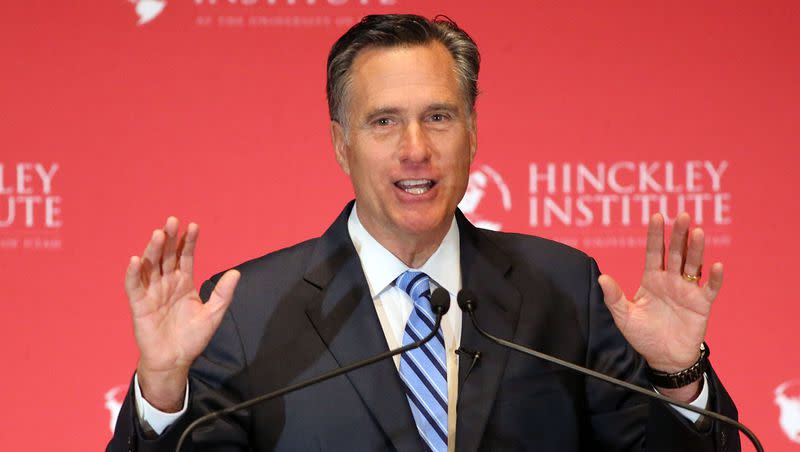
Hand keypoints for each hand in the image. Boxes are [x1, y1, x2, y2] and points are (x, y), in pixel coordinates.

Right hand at [125, 217, 239, 410]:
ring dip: (152, 249)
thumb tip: (237, 272)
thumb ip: (223, 294)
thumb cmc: (192, 338)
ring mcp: (152, 293)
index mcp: (184, 282)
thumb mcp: (213, 315)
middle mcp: (167, 283)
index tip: (194, 226)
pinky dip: (133, 273)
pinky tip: (136, 259)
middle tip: (172, 220)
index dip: (189, 242)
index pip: (185, 256)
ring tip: (158, 233)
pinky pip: (134, 286)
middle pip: (167, 256)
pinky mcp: (139, 305)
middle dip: (169, 238)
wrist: (175, 361)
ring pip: (150, 266)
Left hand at [597, 213, 721, 399]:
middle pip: (677, 253)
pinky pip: (710, 288)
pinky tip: (715, 266)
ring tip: (698, 232)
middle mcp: (671, 280)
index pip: (655, 252)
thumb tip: (602, 278)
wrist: (663, 358)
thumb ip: (613, 297)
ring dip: (696, 249)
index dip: (656, 235)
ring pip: (694, 265)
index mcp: (652, 279)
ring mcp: (688, 290)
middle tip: (682, 215)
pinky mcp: (702, 304)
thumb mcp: (624, 316)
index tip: (657, 216)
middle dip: (679, 234)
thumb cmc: (642, 336)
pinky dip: (714, 278)